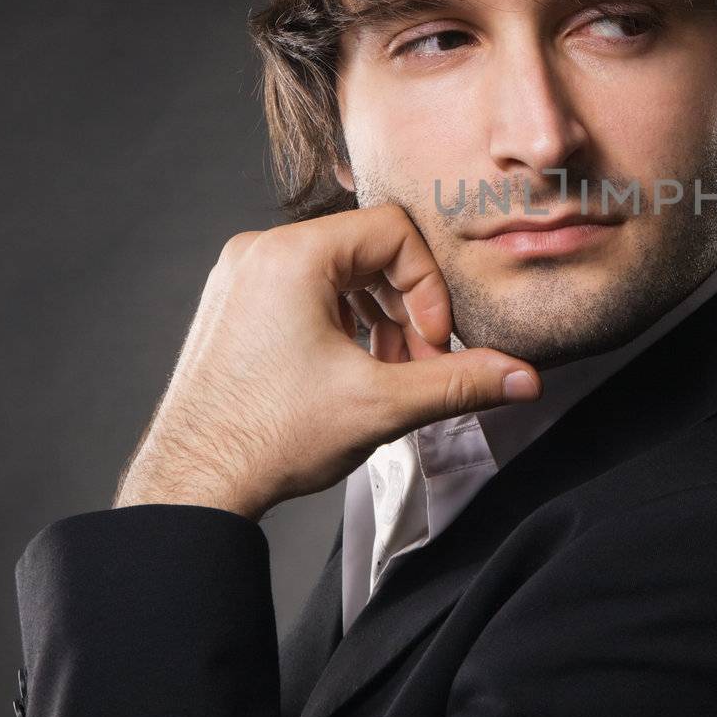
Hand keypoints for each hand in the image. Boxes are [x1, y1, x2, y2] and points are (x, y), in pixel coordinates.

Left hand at [113, 203, 540, 520]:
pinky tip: (353, 371)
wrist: (193, 486)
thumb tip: (524, 378)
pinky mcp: (233, 305)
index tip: (433, 341)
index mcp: (291, 256)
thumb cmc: (269, 438)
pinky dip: (342, 321)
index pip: (393, 230)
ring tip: (390, 372)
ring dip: (379, 316)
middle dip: (407, 306)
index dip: (429, 284)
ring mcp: (241, 278)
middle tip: (420, 362)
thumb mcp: (382, 404)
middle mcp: (260, 252)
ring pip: (338, 271)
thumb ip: (460, 382)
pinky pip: (305, 290)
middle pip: (366, 249)